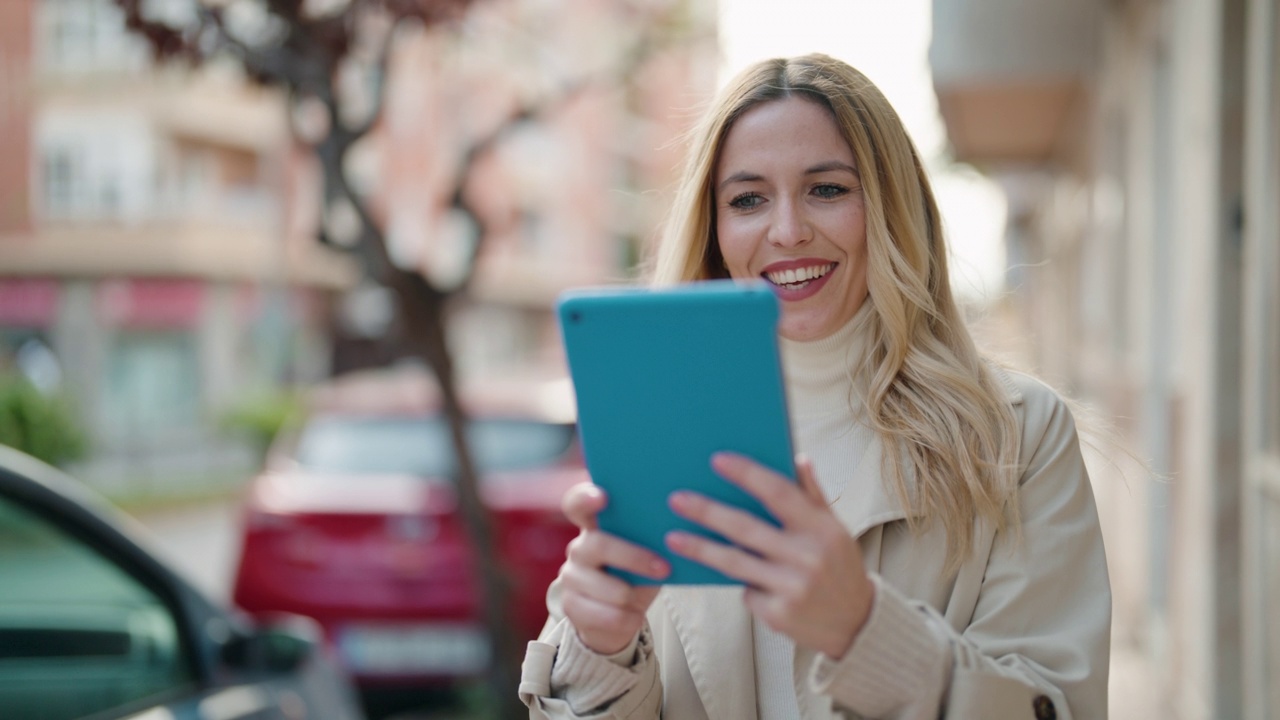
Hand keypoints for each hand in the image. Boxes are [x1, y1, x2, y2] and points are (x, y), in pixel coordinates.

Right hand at [557, 482, 669, 654]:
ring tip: (646, 598)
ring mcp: (571, 577)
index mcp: (594, 526)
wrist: (620, 617)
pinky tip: (635, 617)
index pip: (578, 503)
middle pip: (598, 545)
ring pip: (604, 585)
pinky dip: (626, 618)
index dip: (586, 497)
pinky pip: (603, 614)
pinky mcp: (571, 606)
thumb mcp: (646, 552)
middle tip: (663, 568)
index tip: (603, 496)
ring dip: (632, 594)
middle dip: (634, 557)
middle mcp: (579, 548)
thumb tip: (681, 520)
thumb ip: (651, 535)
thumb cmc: (638, 574)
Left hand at [665, 453, 873, 658]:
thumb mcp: (835, 529)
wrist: (857, 623)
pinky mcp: (778, 614)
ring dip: (700, 548)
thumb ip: (814, 495)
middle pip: (745, 528)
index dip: (747, 474)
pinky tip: (733, 577)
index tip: (717, 461)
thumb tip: (797, 458)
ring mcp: (792, 588)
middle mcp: (807, 557)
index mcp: (821, 529)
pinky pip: (745, 591)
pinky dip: (740, 582)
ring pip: (734, 563)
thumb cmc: (839, 566)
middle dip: (707, 512)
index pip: (778, 492)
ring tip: (672, 537)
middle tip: (677, 499)